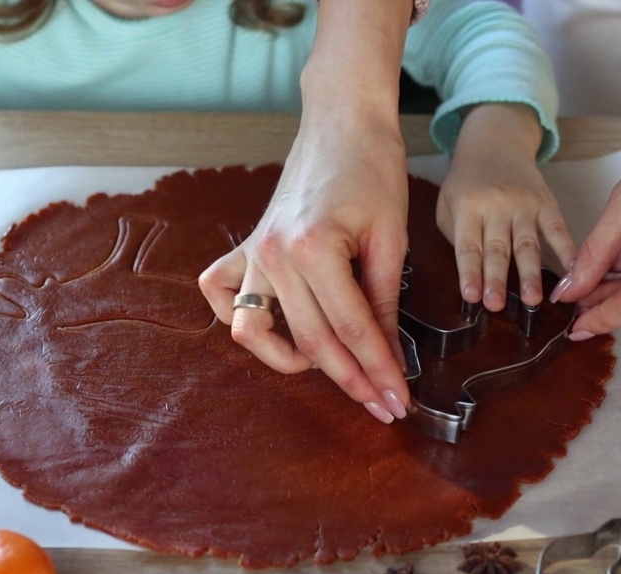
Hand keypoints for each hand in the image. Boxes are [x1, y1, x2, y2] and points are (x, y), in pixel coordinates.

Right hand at [198, 106, 411, 423]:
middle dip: (352, 379)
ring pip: (255, 332)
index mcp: (313, 247)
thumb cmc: (372, 168)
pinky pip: (222, 296)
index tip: (398, 400)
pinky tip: (276, 329)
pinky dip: (242, 319)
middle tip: (383, 404)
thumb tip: (389, 358)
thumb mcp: (391, 237)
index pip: (352, 329)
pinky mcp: (246, 248)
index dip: (379, 371)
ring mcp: (252, 252)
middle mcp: (272, 255)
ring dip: (290, 360)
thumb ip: (383, 302)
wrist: (341, 121)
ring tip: (330, 364)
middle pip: (312, 341)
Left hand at [439, 104, 572, 309]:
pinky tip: (572, 269)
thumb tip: (472, 275)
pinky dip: (566, 249)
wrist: (495, 143)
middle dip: (497, 279)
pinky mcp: (546, 203)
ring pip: (527, 244)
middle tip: (497, 305)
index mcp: (467, 208)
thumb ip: (455, 237)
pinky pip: (557, 229)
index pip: (468, 247)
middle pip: (497, 249)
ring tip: (533, 300)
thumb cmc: (466, 184)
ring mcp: (524, 205)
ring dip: (530, 274)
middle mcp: (496, 207)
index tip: (472, 296)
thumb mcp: (447, 205)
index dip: (469, 273)